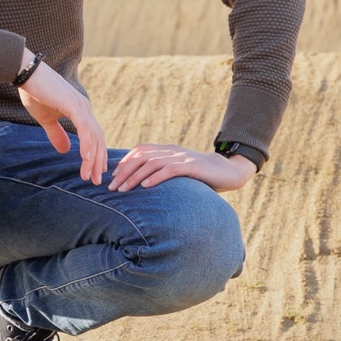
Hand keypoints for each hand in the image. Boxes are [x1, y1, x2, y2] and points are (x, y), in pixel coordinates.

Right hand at [17, 52, 109, 184]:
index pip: (93, 136)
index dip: (96, 155)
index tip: (93, 173)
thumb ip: (56, 134)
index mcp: (81, 111)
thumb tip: (64, 150)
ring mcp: (81, 106)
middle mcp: (85, 108)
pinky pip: (85, 128)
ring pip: (93, 136)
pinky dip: (87, 144)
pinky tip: (86, 158)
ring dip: (92, 158)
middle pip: (98, 139)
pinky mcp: (73, 105)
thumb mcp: (46, 120)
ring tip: (89, 175)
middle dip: (97, 161)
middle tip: (95, 180)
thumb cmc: (35, 93)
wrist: (26, 74)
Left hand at [108, 143, 256, 193]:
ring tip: (123, 190)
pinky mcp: (192, 167)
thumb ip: (164, 173)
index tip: (113, 176)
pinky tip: (145, 186)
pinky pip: (170, 170)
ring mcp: (182, 158)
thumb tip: (143, 185)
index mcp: (168, 151)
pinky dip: (156, 177)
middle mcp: (172, 152)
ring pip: (151, 163)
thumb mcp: (180, 171)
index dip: (124, 162)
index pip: (140, 150)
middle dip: (124, 172)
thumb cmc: (202, 176)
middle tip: (112, 188)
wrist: (228, 171)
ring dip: (134, 177)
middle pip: (141, 157)